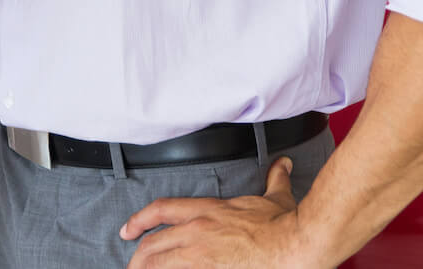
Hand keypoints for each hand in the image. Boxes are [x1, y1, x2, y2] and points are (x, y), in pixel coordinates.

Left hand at [120, 157, 313, 268]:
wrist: (294, 243)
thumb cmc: (284, 225)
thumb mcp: (276, 197)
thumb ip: (274, 180)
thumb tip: (281, 165)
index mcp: (208, 211)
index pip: (161, 209)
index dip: (139, 220)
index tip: (128, 230)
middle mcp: (197, 231)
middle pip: (153, 243)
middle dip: (138, 256)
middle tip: (132, 265)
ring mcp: (200, 254)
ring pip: (158, 262)